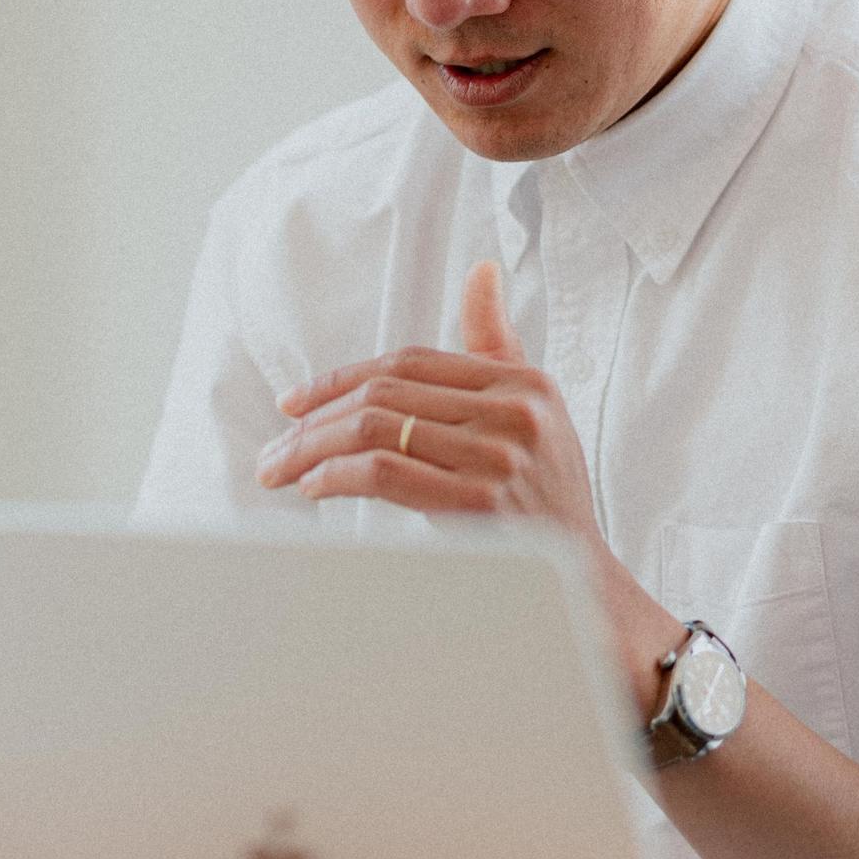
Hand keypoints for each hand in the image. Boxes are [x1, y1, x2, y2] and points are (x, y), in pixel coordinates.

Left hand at [256, 263, 682, 703]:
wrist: (584, 585)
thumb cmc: (548, 498)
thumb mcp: (536, 410)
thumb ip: (497, 346)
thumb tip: (480, 273)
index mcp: (526, 383)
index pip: (412, 362)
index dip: (344, 377)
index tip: (295, 403)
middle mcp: (516, 411)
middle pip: (386, 393)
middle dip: (316, 419)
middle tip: (275, 446)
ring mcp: (500, 456)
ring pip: (377, 429)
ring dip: (313, 450)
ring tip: (280, 470)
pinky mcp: (480, 502)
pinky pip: (386, 473)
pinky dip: (338, 475)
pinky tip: (315, 487)